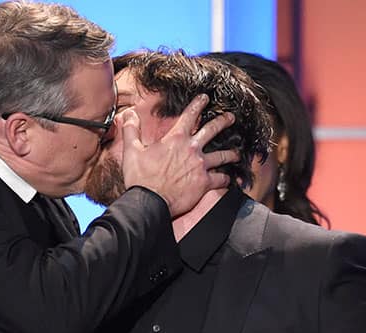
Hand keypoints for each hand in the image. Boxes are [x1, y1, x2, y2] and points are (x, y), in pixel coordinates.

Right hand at [120, 94, 238, 216]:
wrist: (149, 201)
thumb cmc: (140, 177)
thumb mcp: (132, 150)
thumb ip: (131, 129)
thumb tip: (129, 113)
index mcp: (176, 139)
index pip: (190, 115)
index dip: (199, 104)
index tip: (205, 98)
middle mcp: (192, 149)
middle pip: (212, 130)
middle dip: (223, 121)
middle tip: (231, 117)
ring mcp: (200, 166)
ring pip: (222, 156)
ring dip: (231, 153)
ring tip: (237, 153)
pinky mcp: (204, 183)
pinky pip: (221, 179)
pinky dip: (226, 179)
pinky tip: (229, 179)